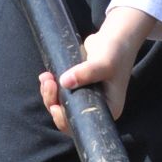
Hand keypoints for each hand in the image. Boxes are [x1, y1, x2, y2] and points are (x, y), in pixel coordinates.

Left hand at [39, 5, 156, 128]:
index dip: (65, 119)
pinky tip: (46, 77)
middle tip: (49, 84)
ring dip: (49, 94)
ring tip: (46, 78)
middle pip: (68, 115)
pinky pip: (60, 93)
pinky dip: (51, 87)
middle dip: (53, 102)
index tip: (55, 106)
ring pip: (61, 104)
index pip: (83, 123)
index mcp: (109, 109)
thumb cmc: (115, 52)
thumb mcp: (103, 63)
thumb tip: (64, 82)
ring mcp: (86, 97)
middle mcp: (97, 106)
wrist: (114, 37)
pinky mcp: (78, 87)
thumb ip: (86, 72)